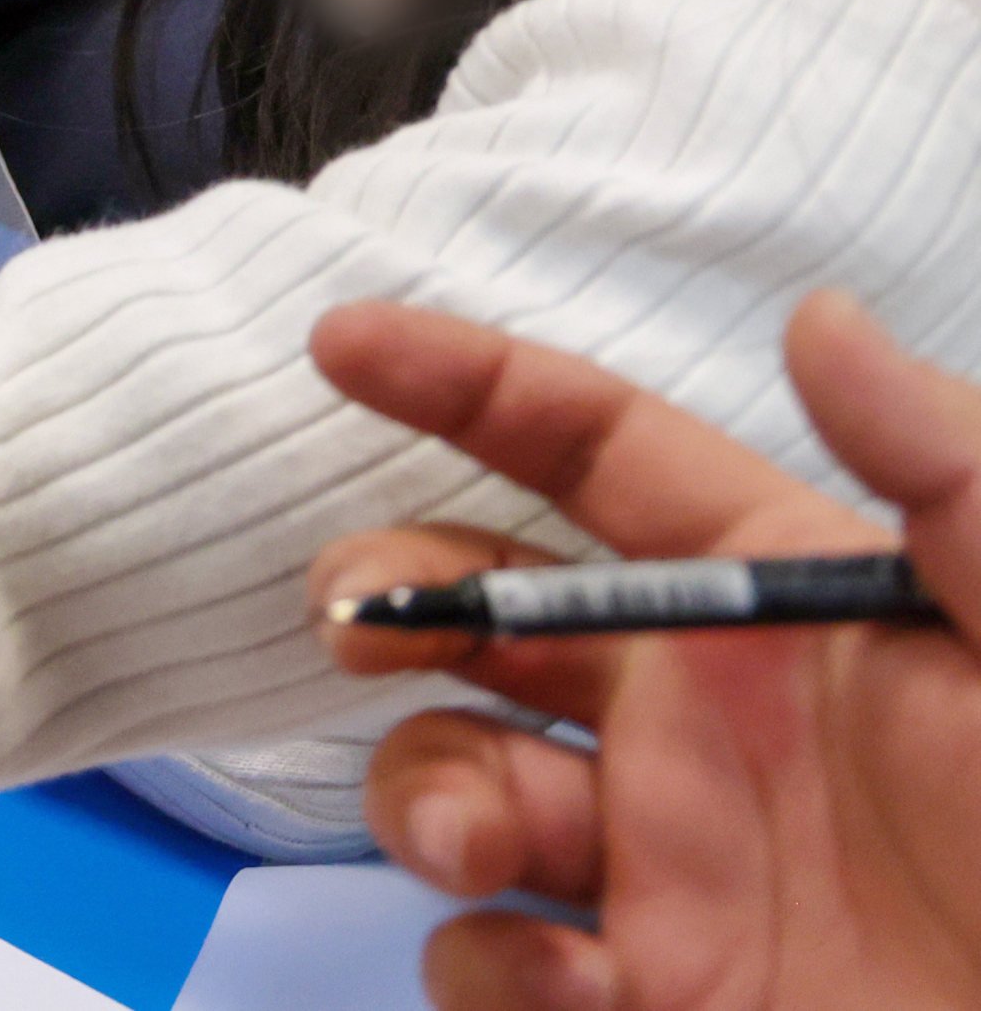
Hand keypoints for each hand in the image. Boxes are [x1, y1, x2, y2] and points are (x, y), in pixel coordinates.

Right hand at [308, 293, 980, 1010]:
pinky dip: (491, 967)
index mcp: (783, 613)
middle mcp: (698, 725)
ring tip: (472, 845)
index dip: (465, 384)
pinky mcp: (639, 1004)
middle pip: (475, 610)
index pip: (595, 455)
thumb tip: (816, 318)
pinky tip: (577, 986)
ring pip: (449, 782)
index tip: (342, 344)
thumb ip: (957, 483)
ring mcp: (660, 870)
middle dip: (385, 595)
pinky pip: (489, 962)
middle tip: (357, 623)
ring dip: (421, 792)